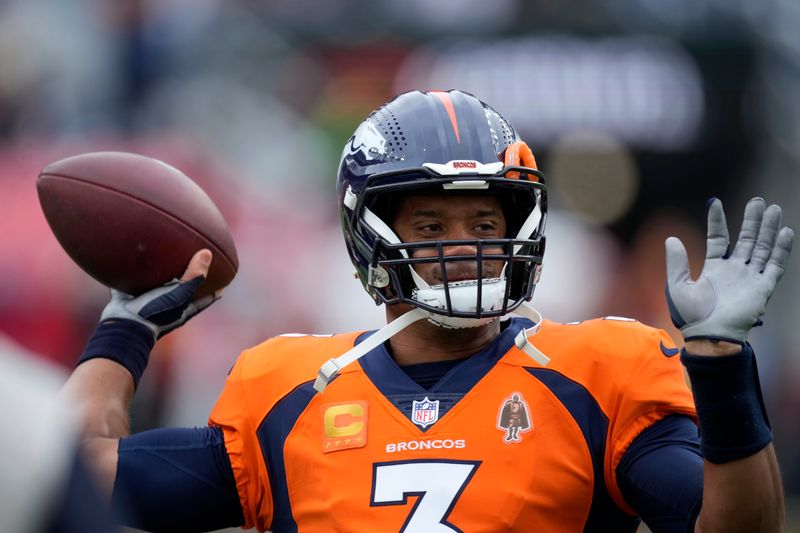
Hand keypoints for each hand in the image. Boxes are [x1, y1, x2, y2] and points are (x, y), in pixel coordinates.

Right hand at [100, 249, 219, 338]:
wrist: (122, 325)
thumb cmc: (155, 313)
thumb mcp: (178, 294)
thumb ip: (193, 277)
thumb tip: (207, 253)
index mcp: (185, 307)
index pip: (207, 296)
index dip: (216, 287)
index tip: (226, 274)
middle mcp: (169, 304)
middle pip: (184, 288)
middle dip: (190, 276)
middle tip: (196, 257)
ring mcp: (149, 300)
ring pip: (158, 283)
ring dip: (162, 271)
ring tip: (166, 252)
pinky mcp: (131, 295)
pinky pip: (133, 279)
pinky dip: (135, 269)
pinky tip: (134, 253)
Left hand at [665, 198, 792, 343]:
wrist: (710, 335)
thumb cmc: (692, 315)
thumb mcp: (677, 286)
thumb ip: (676, 262)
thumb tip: (671, 238)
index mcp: (713, 269)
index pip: (718, 239)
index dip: (717, 221)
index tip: (715, 202)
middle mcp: (734, 270)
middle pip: (746, 239)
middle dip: (752, 220)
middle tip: (758, 201)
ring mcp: (749, 278)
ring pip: (762, 247)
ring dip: (768, 229)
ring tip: (773, 208)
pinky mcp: (762, 288)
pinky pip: (775, 265)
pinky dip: (781, 249)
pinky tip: (786, 232)